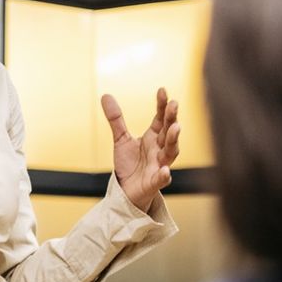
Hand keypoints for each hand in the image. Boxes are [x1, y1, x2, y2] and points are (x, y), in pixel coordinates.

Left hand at [103, 88, 180, 211]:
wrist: (127, 190)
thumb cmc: (129, 165)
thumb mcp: (121, 139)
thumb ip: (116, 119)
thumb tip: (105, 95)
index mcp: (154, 137)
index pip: (161, 118)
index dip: (162, 105)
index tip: (162, 90)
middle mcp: (160, 149)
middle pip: (169, 131)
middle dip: (172, 118)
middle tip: (174, 105)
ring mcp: (160, 165)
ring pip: (171, 152)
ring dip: (174, 140)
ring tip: (176, 128)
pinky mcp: (155, 182)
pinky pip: (162, 179)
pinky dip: (164, 175)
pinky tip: (165, 170)